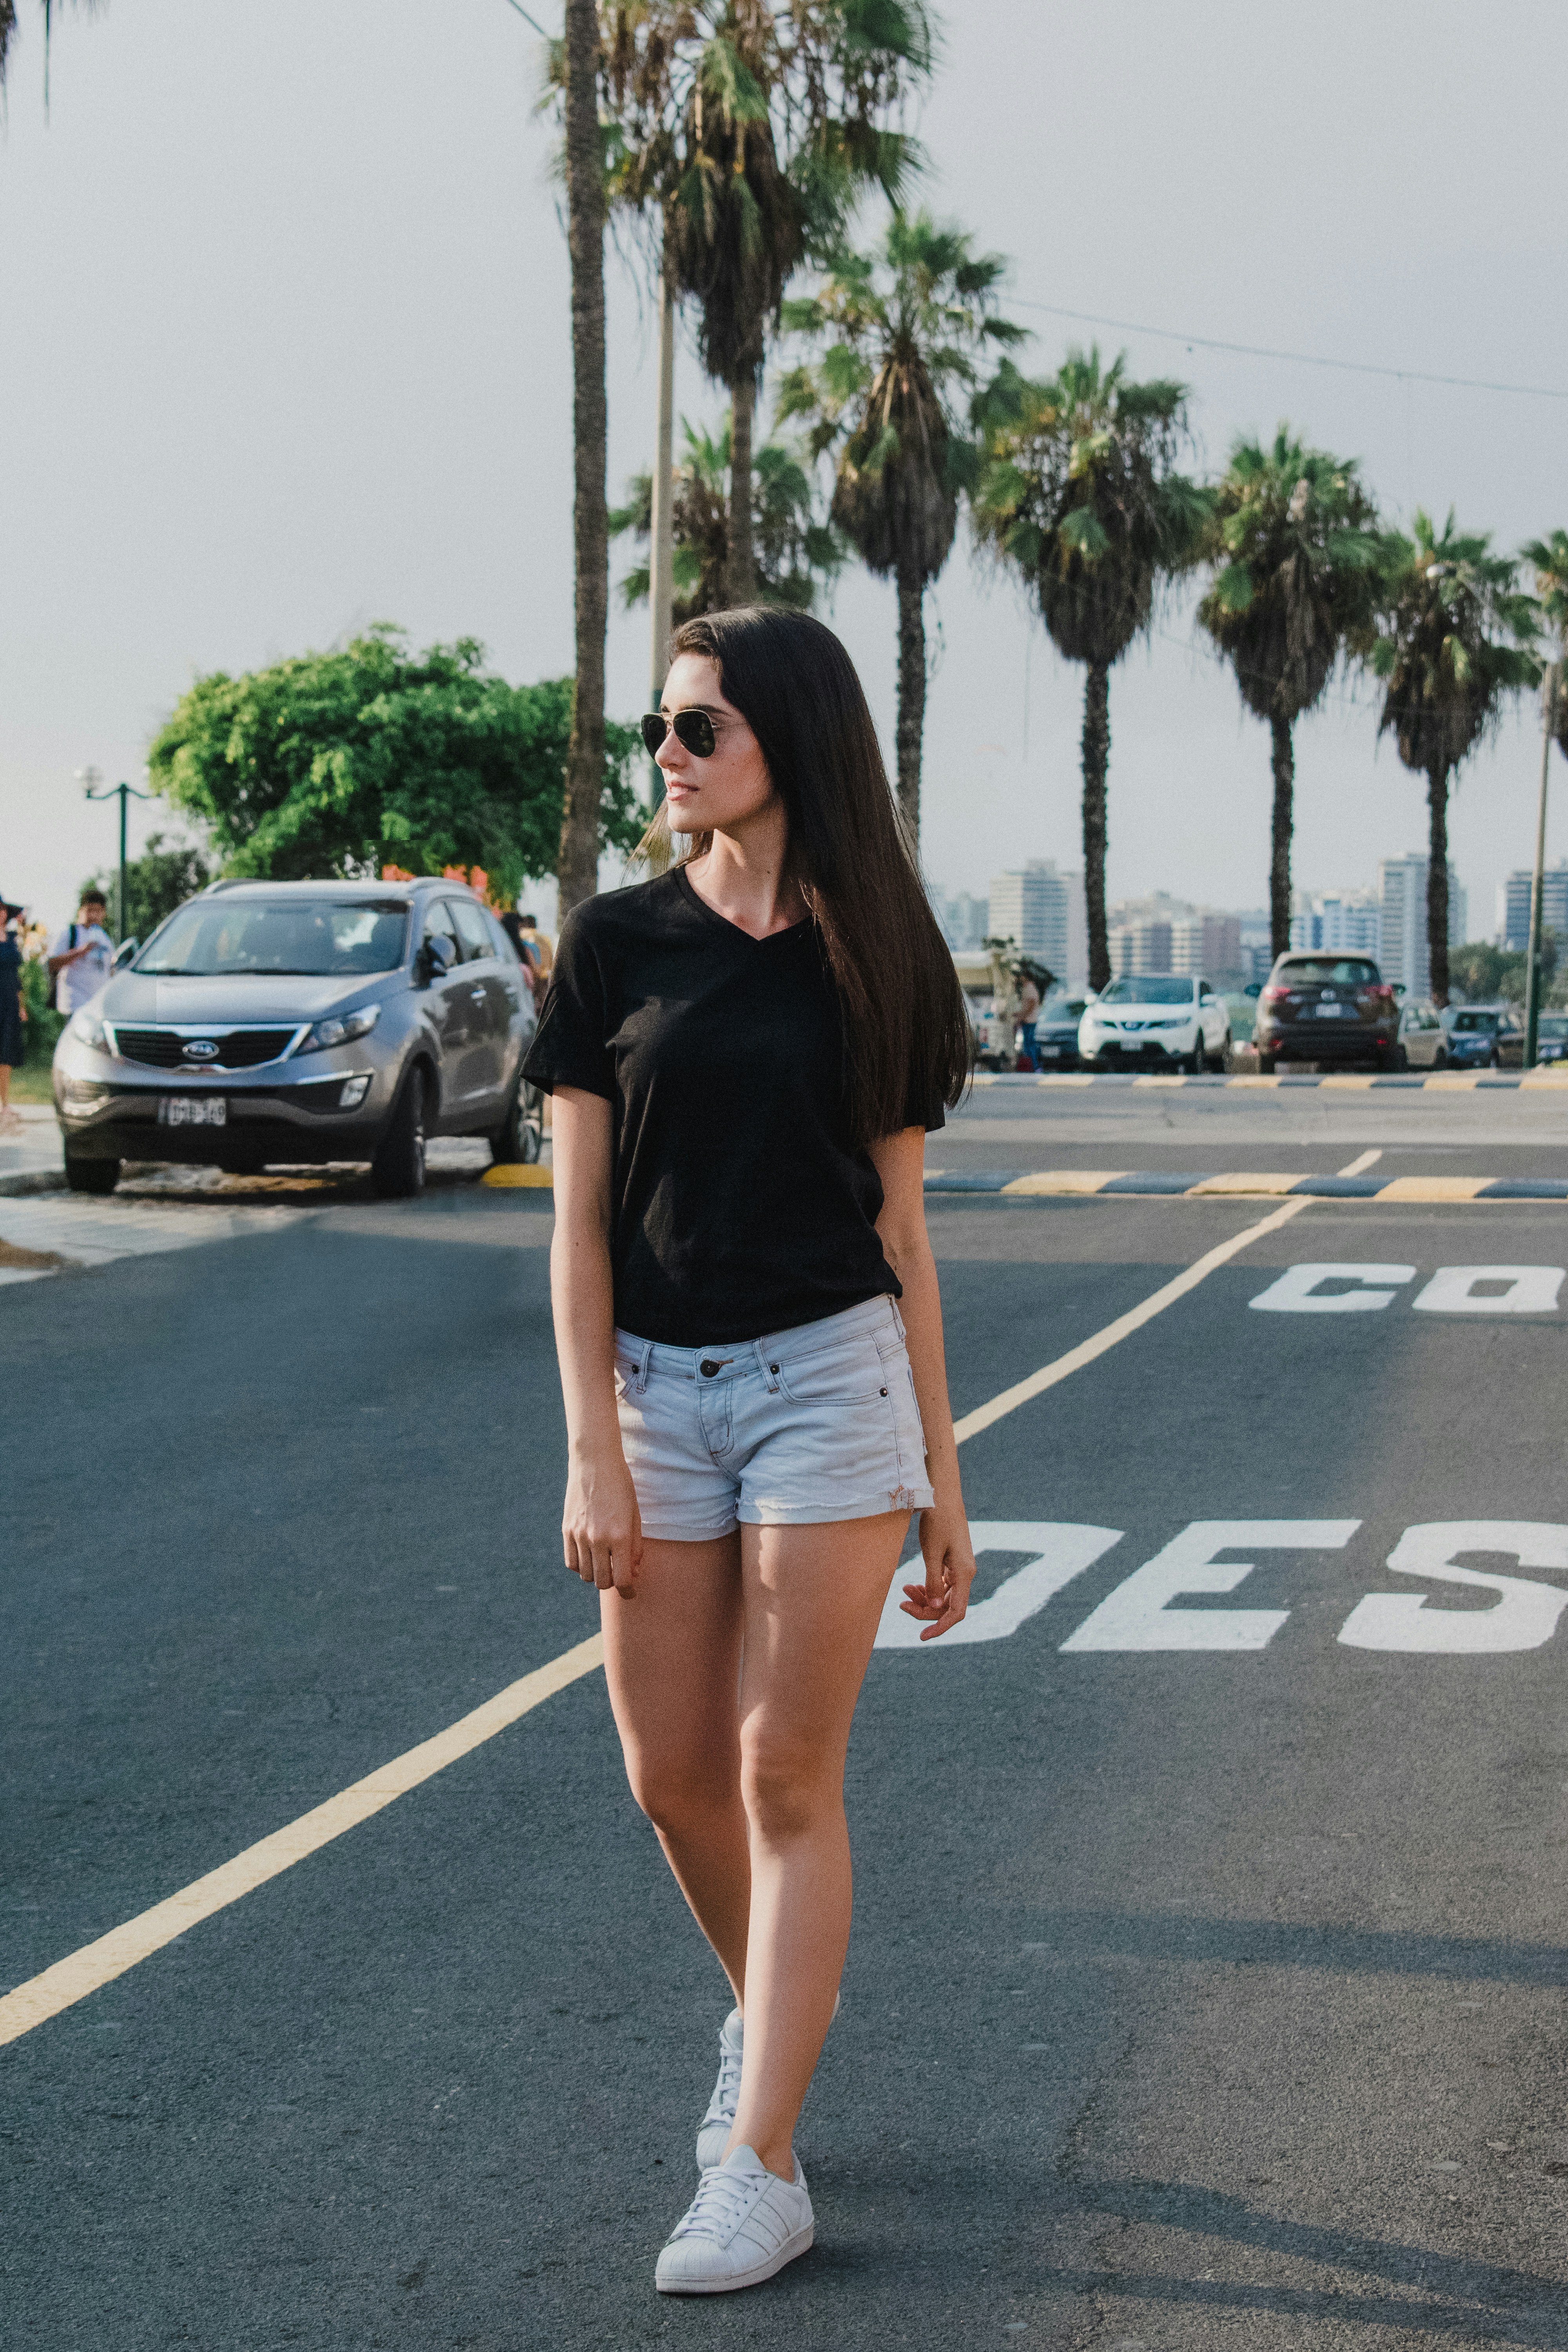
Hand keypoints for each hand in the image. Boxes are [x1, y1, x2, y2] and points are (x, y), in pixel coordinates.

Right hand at [562, 1448, 641, 1598]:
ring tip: (604, 1562)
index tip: (631, 1593)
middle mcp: (597, 1539)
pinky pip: (571, 1562)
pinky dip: (580, 1566)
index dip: (628, 1591)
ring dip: (596, 1575)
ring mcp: (579, 1535)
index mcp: (619, 1536)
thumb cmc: (621, 1487)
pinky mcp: (566, 1530)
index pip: (621, 1580)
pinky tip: (589, 1556)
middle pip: (602, 1581)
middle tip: (619, 1575)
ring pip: (585, 1574)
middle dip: (613, 1583)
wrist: (594, 1462)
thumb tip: (632, 1573)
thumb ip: (635, 1547)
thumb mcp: (635, 1515)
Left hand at [898, 1504, 976, 1640]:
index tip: (921, 1636)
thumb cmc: (937, 1520)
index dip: (940, 1627)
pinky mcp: (953, 1563)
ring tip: (904, 1591)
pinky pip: (941, 1585)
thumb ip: (932, 1582)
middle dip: (925, 1610)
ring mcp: (960, 1568)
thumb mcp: (931, 1552)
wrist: (942, 1495)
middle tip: (901, 1604)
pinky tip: (912, 1585)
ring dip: (924, 1599)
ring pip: (943, 1596)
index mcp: (964, 1573)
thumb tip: (933, 1607)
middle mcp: (965, 1573)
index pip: (956, 1612)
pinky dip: (927, 1588)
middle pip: (947, 1606)